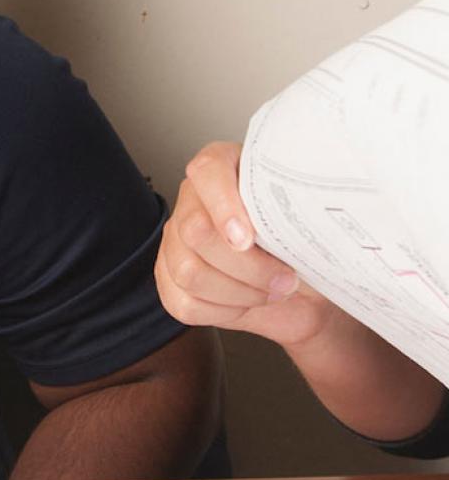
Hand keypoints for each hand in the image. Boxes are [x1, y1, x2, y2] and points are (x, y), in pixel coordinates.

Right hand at [156, 141, 335, 349]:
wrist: (305, 291)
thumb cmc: (304, 247)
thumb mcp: (308, 220)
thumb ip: (295, 209)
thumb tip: (294, 223)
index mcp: (225, 168)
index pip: (207, 171)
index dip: (224, 206)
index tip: (249, 238)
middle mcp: (193, 200)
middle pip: (196, 231)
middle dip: (248, 266)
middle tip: (284, 276)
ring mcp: (176, 240)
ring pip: (189, 272)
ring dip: (240, 293)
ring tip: (269, 290)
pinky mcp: (170, 278)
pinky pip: (184, 302)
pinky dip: (223, 311)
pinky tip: (244, 301)